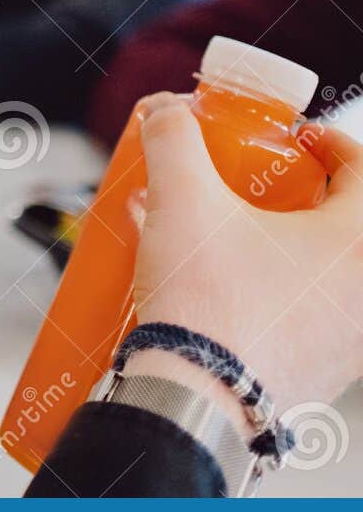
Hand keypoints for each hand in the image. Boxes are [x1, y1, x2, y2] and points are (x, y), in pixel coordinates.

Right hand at [132, 91, 362, 413]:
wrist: (195, 398)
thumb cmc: (208, 304)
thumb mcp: (182, 200)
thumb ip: (173, 141)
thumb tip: (167, 113)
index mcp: (359, 243)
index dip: (328, 143)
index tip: (293, 140)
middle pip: (346, 222)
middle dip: (296, 197)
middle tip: (254, 189)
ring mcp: (353, 339)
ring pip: (328, 273)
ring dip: (286, 249)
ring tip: (228, 241)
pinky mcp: (326, 372)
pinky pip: (314, 319)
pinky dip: (279, 296)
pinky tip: (226, 293)